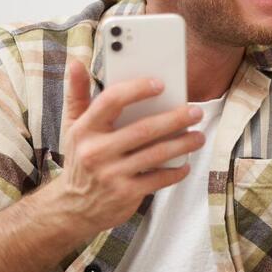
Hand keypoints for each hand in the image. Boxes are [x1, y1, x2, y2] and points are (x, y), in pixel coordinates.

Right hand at [48, 59, 204, 234]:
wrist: (73, 208)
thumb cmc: (80, 159)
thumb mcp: (73, 127)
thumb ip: (77, 94)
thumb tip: (75, 63)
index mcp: (85, 129)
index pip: (111, 101)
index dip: (137, 89)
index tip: (161, 84)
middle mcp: (96, 151)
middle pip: (143, 129)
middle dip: (174, 119)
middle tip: (195, 111)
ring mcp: (111, 174)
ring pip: (156, 154)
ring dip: (182, 144)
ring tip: (198, 136)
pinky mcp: (126, 193)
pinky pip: (158, 179)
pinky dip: (175, 171)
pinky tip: (185, 164)